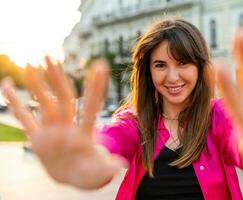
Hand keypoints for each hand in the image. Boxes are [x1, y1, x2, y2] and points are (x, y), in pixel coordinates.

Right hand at [1, 57, 124, 188]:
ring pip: (44, 104)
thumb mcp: (97, 173)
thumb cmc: (89, 174)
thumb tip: (119, 166)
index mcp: (84, 134)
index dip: (95, 89)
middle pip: (64, 99)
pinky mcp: (38, 139)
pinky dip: (16, 104)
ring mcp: (52, 131)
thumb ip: (106, 168)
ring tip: (30, 66)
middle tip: (50, 57)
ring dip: (36, 87)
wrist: (74, 177)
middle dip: (58, 79)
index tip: (100, 67)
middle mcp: (68, 127)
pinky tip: (8, 86)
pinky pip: (25, 119)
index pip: (91, 107)